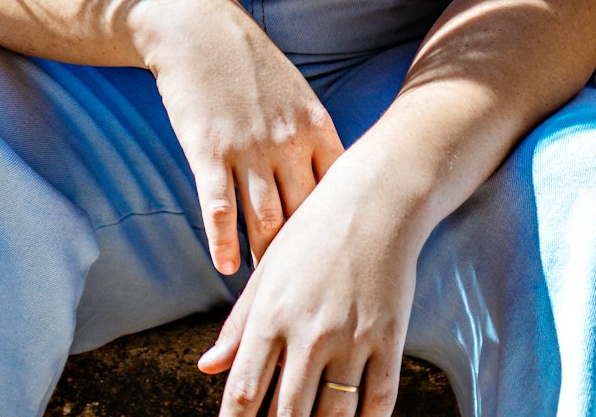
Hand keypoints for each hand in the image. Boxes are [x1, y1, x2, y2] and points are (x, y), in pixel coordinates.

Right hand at [132, 0, 343, 272]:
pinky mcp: (208, 150)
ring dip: (267, 262)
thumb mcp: (295, 94)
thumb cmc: (249, 63)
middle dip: (308, 261)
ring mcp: (248, 148)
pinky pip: (219, 207)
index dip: (343, 235)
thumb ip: (313, 139)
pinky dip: (223, 241)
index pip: (340, 196)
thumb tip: (333, 184)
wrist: (197, 27)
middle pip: (306, 218)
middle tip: (312, 297)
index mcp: (316, 127)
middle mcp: (288, 142)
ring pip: (266, 221)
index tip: (346, 265)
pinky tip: (225, 267)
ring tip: (269, 296)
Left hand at [198, 151, 421, 416]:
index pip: (244, 391)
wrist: (375, 201)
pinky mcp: (388, 341)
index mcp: (271, 314)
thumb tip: (207, 368)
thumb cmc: (313, 233)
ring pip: (333, 416)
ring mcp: (352, 339)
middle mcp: (309, 332)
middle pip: (288, 414)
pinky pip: (378, 403)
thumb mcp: (268, 271)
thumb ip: (238, 325)